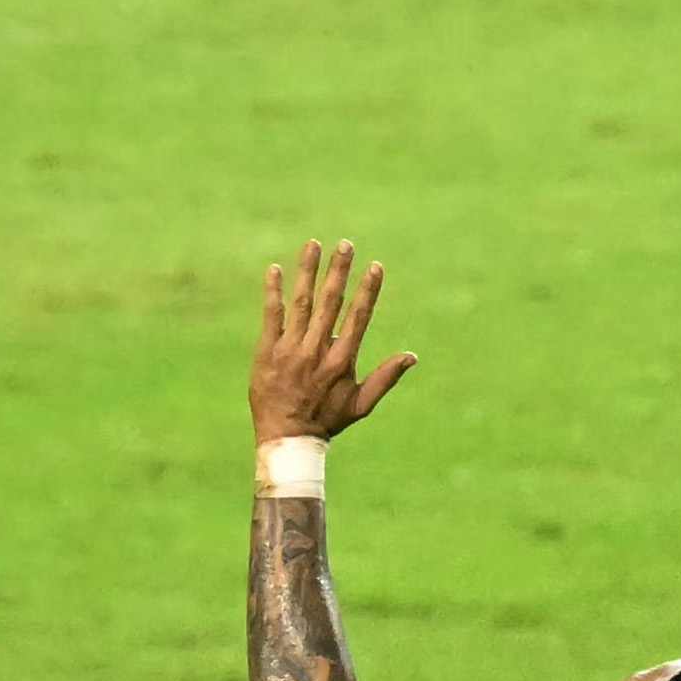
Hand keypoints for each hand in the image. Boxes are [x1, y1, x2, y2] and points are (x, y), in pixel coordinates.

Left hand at [252, 239, 417, 445]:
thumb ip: (386, 377)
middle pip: (330, 302)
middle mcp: (317, 350)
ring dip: (308, 271)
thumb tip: (412, 356)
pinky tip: (275, 269)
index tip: (375, 266)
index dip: (368, 290)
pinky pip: (271, 315)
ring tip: (313, 244)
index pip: (358, 317)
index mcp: (342, 360)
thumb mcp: (361, 404)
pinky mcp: (267, 351)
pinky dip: (273, 292)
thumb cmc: (327, 421)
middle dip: (339, 271)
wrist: (286, 437)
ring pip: (302, 302)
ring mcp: (291, 348)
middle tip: (346, 244)